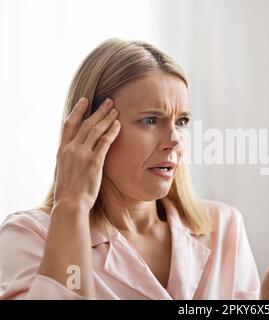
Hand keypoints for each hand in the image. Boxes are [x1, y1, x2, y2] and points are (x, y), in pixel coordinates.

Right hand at [53, 97, 119, 211]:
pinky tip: (118, 125)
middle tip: (108, 101)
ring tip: (115, 109)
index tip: (85, 100)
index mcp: (62, 150)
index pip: (69, 124)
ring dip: (106, 118)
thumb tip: (74, 150)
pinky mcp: (94, 162)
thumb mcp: (63, 170)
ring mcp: (82, 154)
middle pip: (85, 123)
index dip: (77, 110)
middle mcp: (71, 149)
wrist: (70, 203)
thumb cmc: (68, 190)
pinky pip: (105, 142)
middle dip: (97, 110)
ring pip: (95, 130)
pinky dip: (112, 131)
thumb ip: (68, 157)